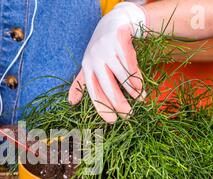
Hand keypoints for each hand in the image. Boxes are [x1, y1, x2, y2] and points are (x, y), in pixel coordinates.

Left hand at [68, 2, 146, 122]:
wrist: (113, 23)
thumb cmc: (100, 50)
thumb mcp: (88, 65)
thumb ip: (81, 83)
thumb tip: (70, 102)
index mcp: (87, 68)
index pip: (94, 92)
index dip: (102, 108)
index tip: (112, 121)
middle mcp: (95, 59)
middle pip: (108, 86)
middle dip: (118, 103)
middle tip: (128, 116)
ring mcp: (107, 49)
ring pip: (121, 75)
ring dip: (132, 90)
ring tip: (140, 100)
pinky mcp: (120, 40)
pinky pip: (130, 62)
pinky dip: (136, 75)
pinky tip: (142, 86)